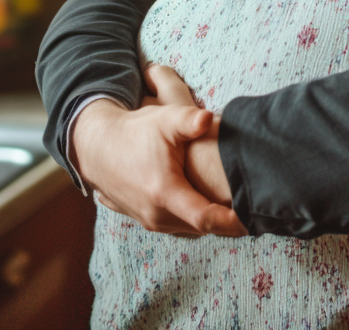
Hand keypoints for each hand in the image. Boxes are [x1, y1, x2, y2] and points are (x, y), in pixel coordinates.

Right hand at [72, 74, 242, 237]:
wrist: (95, 146)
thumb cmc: (134, 132)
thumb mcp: (164, 120)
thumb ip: (189, 120)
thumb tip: (209, 118)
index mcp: (164, 193)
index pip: (205, 218)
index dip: (231, 221)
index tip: (252, 219)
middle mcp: (155, 214)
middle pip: (201, 227)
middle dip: (225, 221)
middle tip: (251, 209)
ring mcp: (148, 220)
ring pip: (189, 229)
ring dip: (208, 221)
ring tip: (232, 209)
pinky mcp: (143, 219)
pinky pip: (175, 226)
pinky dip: (191, 220)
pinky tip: (204, 207)